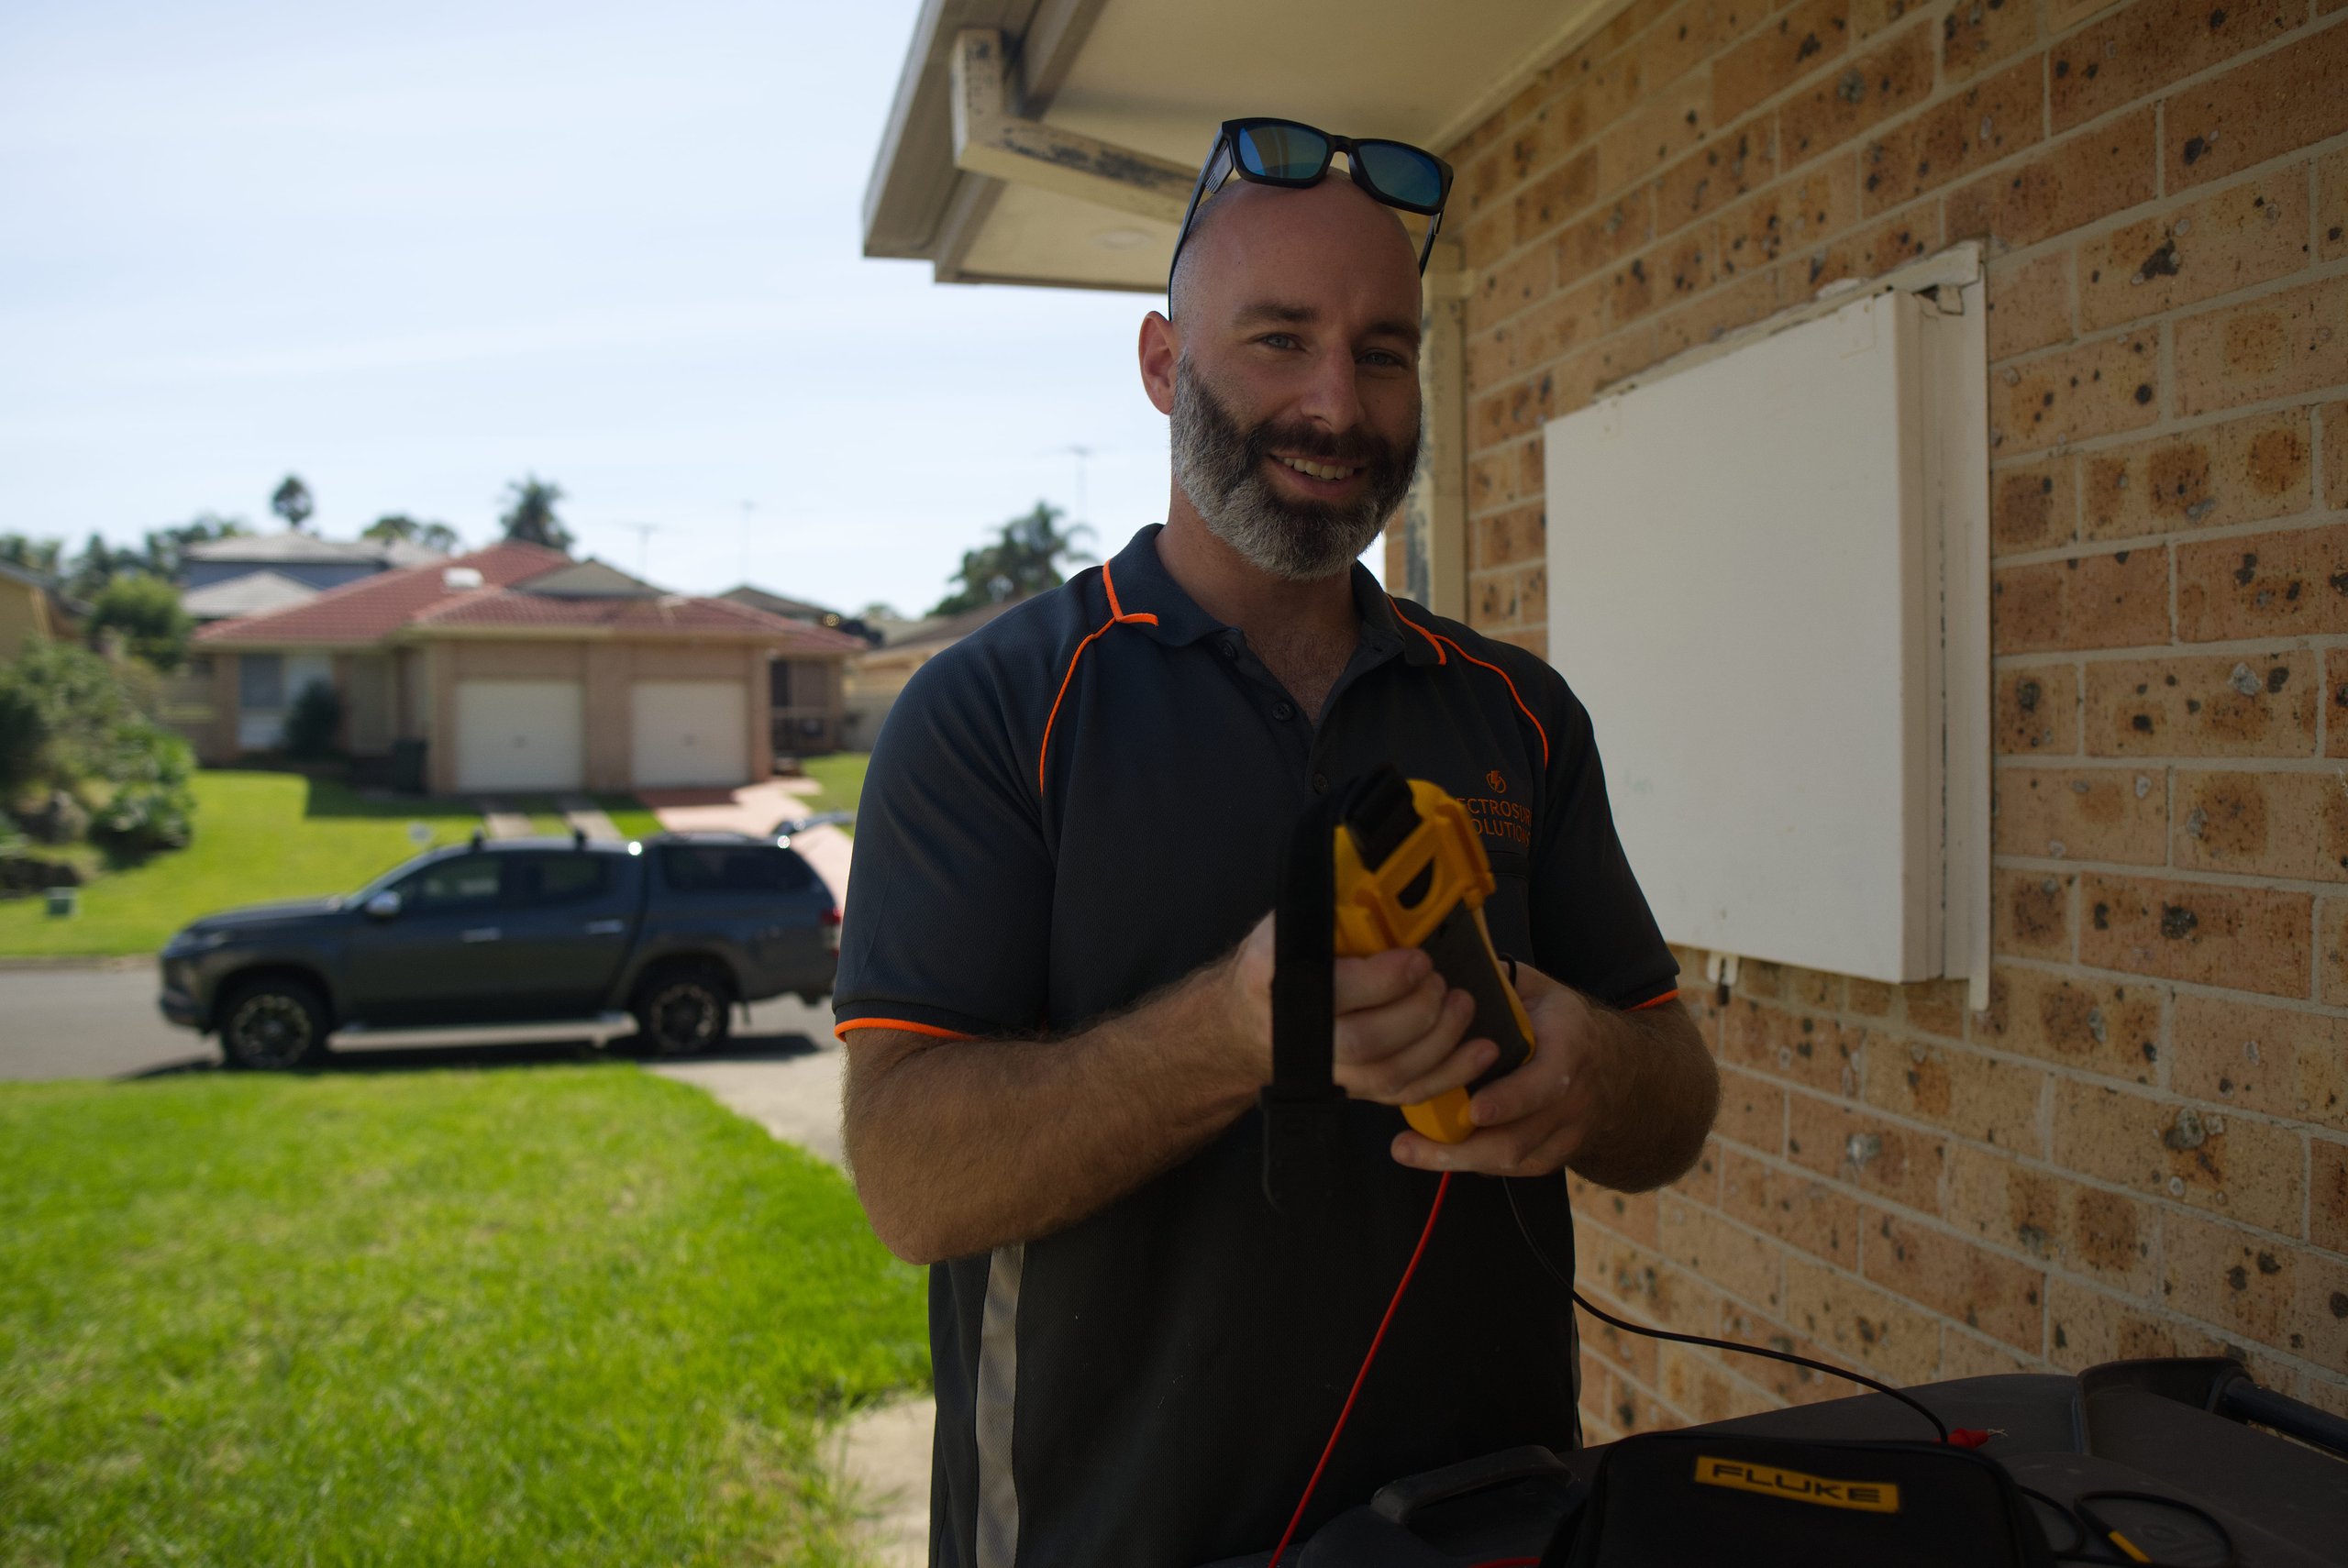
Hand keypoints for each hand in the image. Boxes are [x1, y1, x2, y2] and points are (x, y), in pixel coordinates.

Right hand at [1224, 913, 1496, 1108]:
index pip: (1333, 989)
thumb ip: (1332, 911)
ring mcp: (1327, 1069)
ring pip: (1389, 1073)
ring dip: (1439, 1040)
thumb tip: (1383, 879)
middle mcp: (1297, 1033)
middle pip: (1365, 1041)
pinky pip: (1405, 1093)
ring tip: (1462, 1005)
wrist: (1249, 1016)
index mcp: (1274, 980)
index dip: (1384, 980)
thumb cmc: (1278, 962)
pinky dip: (1449, 1075)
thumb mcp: (1291, 922)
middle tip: (1439, 982)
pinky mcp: (1355, 1088)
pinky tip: (1479, 1051)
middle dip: (1417, 1011)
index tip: (1418, 960)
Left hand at [1388, 965, 1611, 1177]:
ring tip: (1411, 1152)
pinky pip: (1517, 1169)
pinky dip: (1479, 1165)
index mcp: (1569, 1050)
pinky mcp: (1556, 1155)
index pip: (1545, 1084)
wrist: (1614, 1067)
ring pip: (1515, 1160)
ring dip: (1459, 1160)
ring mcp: (1566, 1132)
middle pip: (1520, 1139)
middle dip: (1462, 1147)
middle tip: (1410, 1145)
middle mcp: (1573, 1098)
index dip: (1510, 1100)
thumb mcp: (1541, 991)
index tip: (1474, 1109)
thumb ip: (1503, 982)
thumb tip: (1453, 965)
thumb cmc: (1562, 1024)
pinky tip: (1443, 1157)